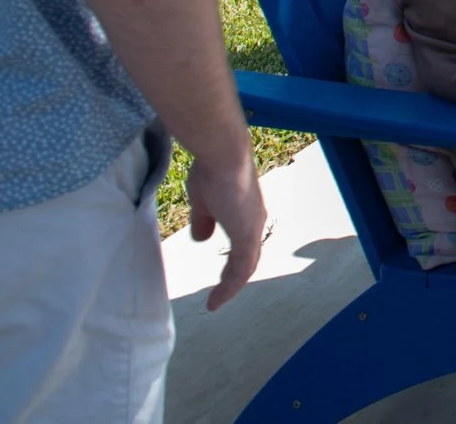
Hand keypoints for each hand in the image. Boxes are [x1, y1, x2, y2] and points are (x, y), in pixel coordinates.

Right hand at [187, 148, 267, 309]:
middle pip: (248, 259)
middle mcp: (254, 221)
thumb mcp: (203, 201)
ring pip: (246, 266)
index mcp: (246, 214)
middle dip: (234, 279)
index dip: (233, 264)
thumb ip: (204, 221)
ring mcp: (253, 227)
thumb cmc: (212, 170)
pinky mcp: (247, 233)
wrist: (222, 153)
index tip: (220, 279)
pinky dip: (231, 286)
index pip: (244, 246)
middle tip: (219, 295)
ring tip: (215, 302)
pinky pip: (242, 268)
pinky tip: (217, 298)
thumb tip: (201, 239)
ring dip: (231, 286)